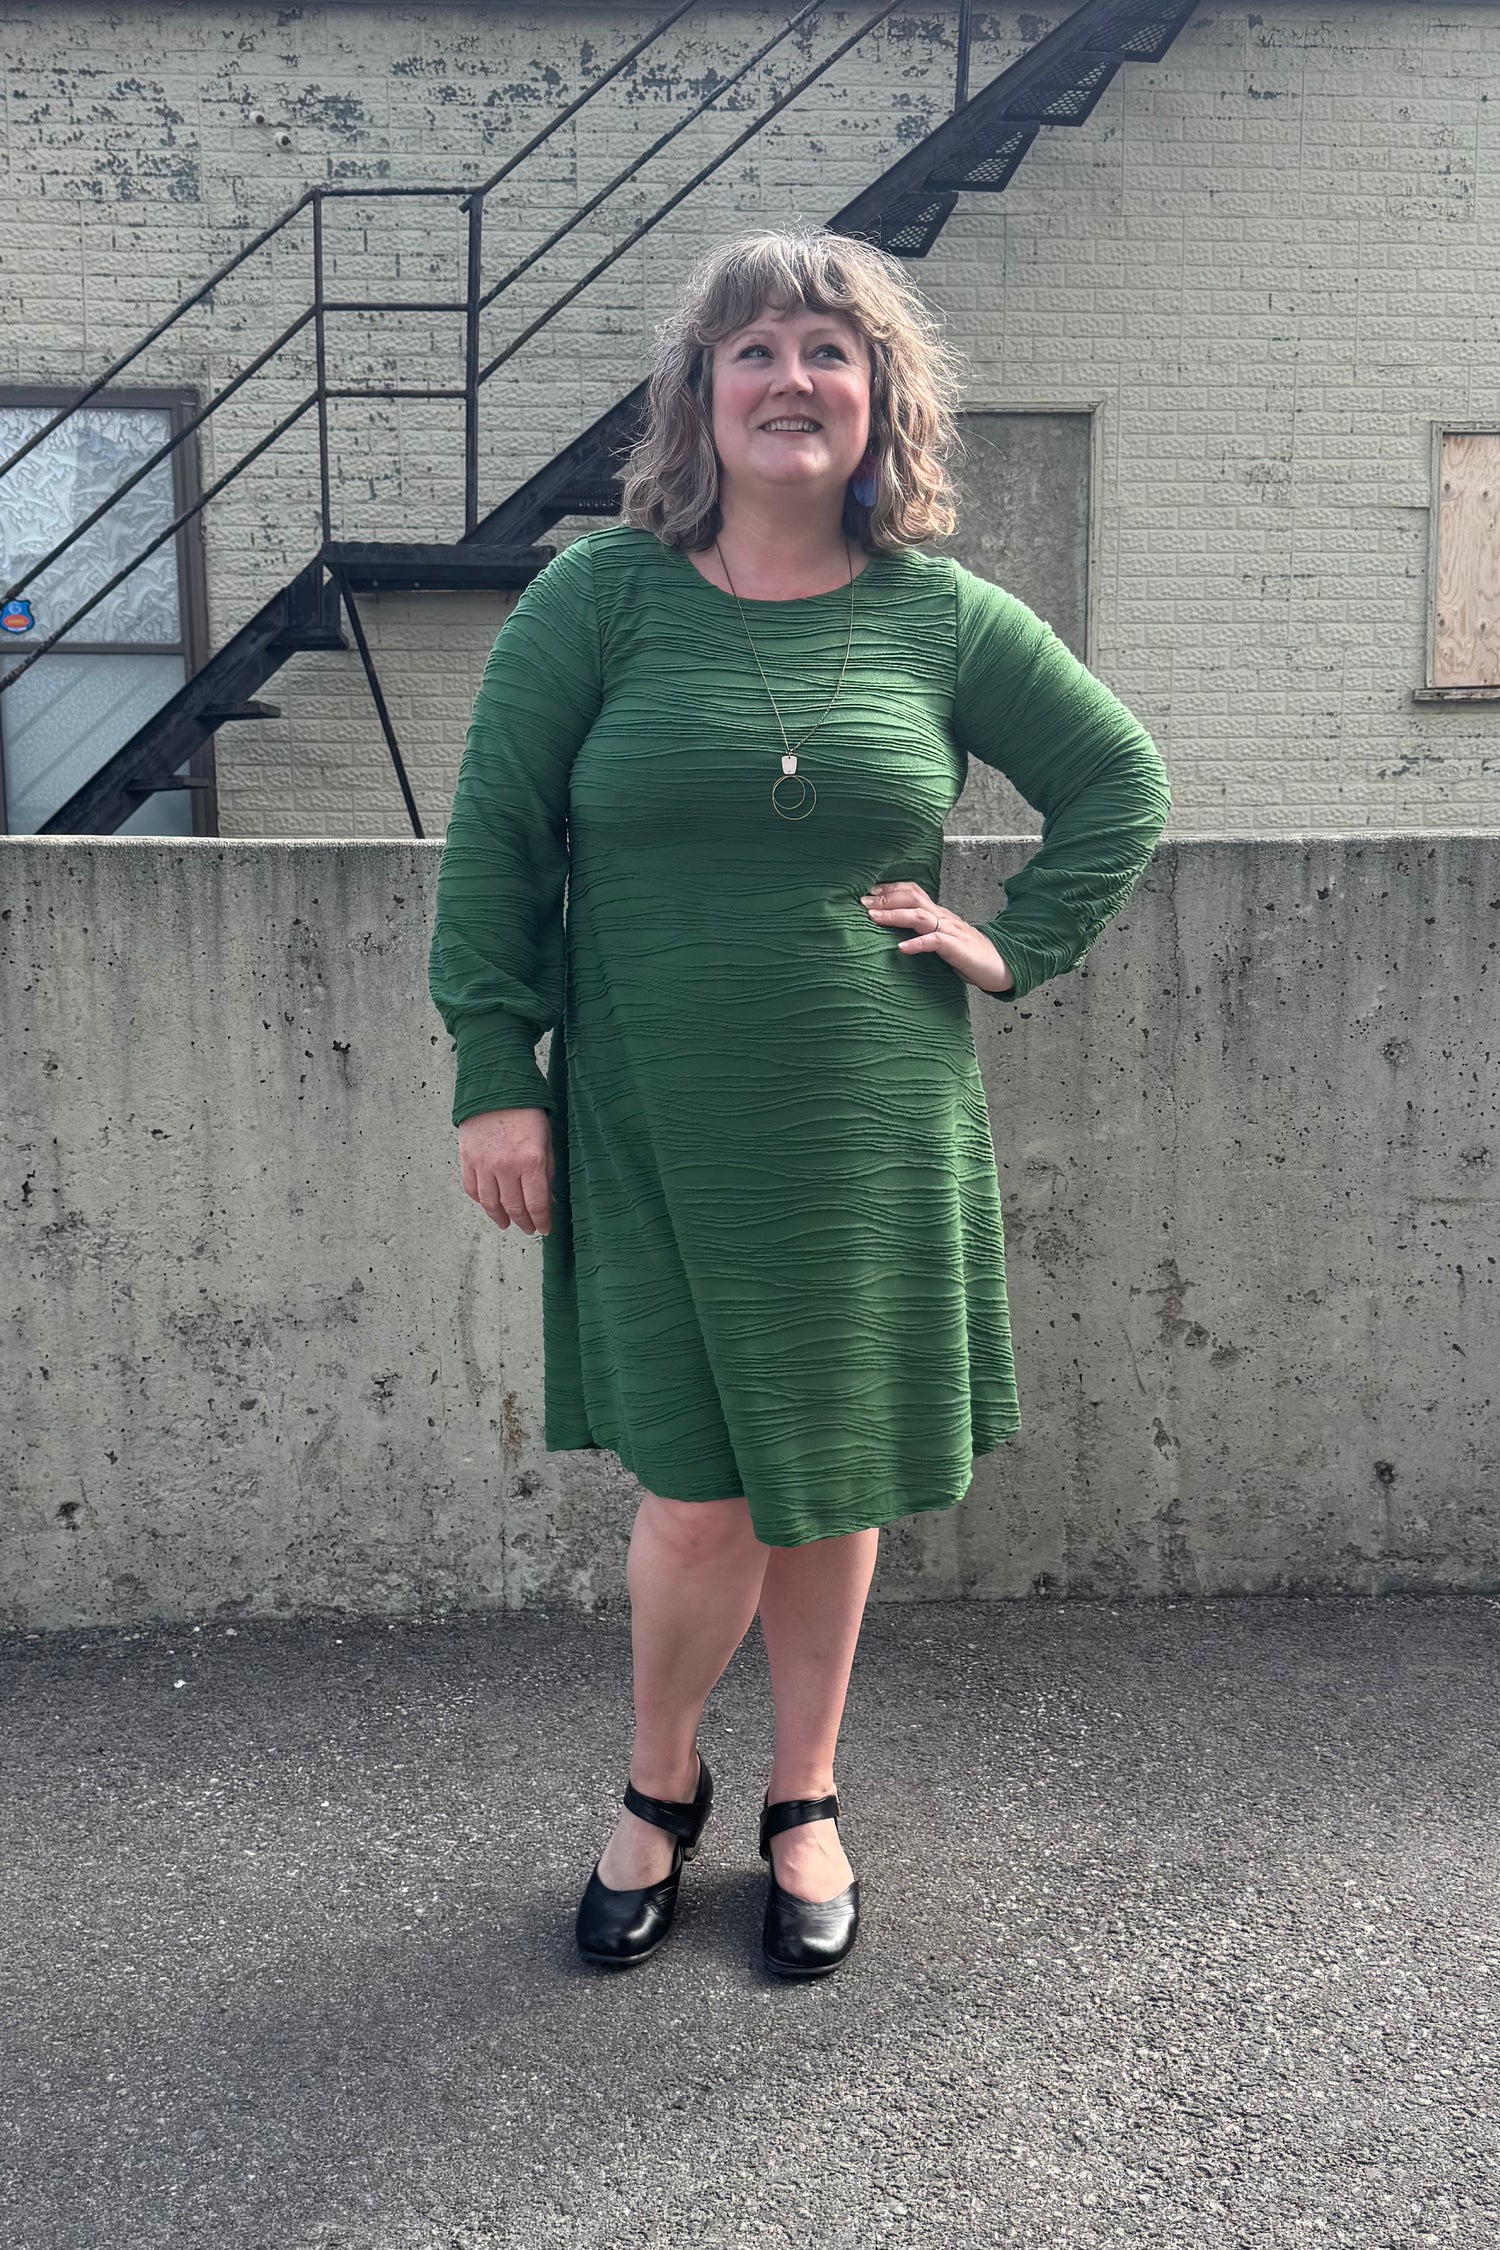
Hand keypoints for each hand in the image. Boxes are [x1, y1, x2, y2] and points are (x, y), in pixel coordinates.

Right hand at [457, 1107, 552, 1234]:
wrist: (495, 1087)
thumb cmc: (526, 1110)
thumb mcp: (546, 1140)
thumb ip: (546, 1172)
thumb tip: (547, 1199)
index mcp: (531, 1161)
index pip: (536, 1204)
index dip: (541, 1221)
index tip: (544, 1228)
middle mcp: (506, 1167)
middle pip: (514, 1208)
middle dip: (523, 1223)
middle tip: (528, 1229)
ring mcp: (484, 1164)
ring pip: (490, 1204)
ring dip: (500, 1218)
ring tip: (506, 1223)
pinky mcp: (467, 1159)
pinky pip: (472, 1189)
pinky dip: (481, 1201)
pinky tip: (489, 1205)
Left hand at [860, 881, 1014, 993]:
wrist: (1000, 964)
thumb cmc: (967, 954)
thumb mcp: (941, 938)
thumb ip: (922, 932)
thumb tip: (894, 934)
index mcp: (937, 913)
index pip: (912, 891)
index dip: (889, 889)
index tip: (867, 893)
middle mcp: (942, 917)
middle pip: (911, 897)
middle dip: (884, 899)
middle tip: (861, 902)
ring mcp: (950, 931)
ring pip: (919, 915)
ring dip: (894, 915)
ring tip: (873, 918)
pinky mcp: (957, 948)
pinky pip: (935, 942)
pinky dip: (917, 944)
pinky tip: (902, 949)